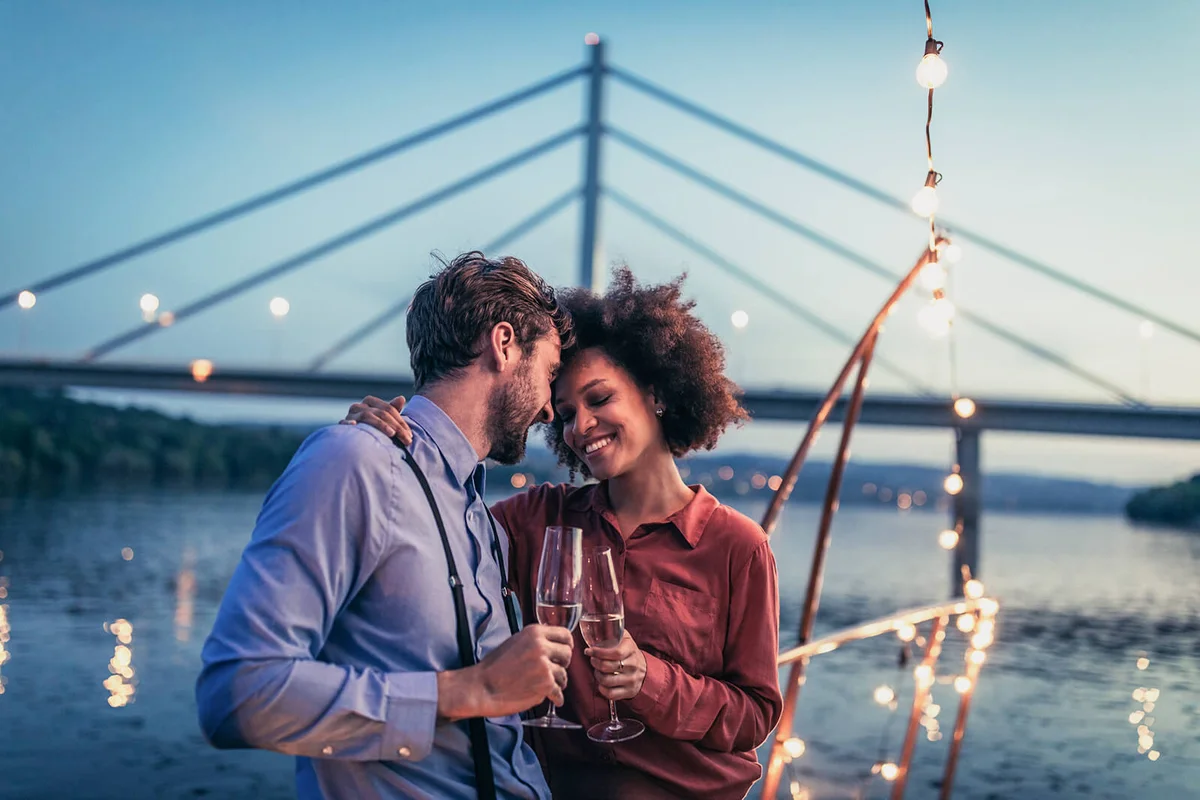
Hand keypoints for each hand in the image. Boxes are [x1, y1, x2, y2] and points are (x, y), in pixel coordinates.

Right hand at [340, 395, 411, 445]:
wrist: (350, 438)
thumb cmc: (370, 426)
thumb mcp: (383, 418)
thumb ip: (392, 409)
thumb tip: (402, 398)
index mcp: (369, 401)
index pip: (388, 409)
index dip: (401, 421)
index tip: (410, 435)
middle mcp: (359, 406)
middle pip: (381, 413)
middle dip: (396, 426)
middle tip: (407, 439)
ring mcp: (350, 415)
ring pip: (367, 416)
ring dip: (381, 425)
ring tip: (392, 433)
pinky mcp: (342, 425)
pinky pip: (344, 422)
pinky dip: (349, 423)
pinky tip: (355, 425)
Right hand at [438, 624, 573, 720]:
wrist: (482, 687)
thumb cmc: (494, 667)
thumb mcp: (515, 642)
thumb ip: (535, 642)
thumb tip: (553, 646)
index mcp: (535, 632)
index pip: (565, 634)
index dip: (567, 645)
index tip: (564, 653)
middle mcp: (542, 646)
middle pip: (568, 654)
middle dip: (562, 664)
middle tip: (553, 671)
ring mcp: (544, 666)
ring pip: (564, 675)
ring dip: (558, 682)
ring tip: (547, 686)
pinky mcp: (545, 685)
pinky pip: (559, 692)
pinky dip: (556, 697)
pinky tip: (553, 699)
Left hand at [585, 630, 646, 701]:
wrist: (646, 670)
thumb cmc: (629, 652)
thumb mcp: (625, 639)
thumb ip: (614, 631)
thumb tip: (594, 626)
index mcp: (631, 649)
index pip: (615, 652)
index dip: (599, 652)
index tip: (590, 651)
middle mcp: (633, 665)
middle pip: (608, 667)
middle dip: (595, 663)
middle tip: (592, 659)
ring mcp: (632, 680)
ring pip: (607, 681)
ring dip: (597, 675)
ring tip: (597, 670)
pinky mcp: (629, 692)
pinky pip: (611, 694)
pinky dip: (602, 689)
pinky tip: (602, 683)